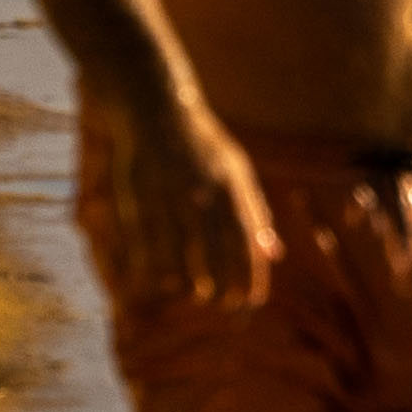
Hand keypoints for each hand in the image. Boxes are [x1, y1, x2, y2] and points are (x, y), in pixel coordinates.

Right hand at [91, 91, 277, 307]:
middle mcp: (199, 193)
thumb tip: (275, 255)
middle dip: (220, 286)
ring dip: (188, 280)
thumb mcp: (237, 172)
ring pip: (177, 255)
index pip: (243, 243)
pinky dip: (154, 267)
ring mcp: (166, 197)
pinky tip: (162, 279)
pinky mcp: (136, 198)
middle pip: (212, 254)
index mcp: (228, 186)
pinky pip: (145, 245)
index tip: (251, 301)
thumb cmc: (203, 145)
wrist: (155, 108)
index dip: (248, 276)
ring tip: (196, 291)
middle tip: (224, 303)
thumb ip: (255, 212)